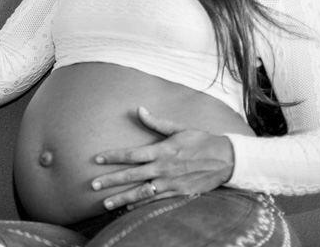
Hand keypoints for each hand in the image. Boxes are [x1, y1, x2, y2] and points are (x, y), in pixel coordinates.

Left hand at [90, 106, 234, 210]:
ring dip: (123, 199)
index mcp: (162, 151)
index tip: (97, 159)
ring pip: (141, 193)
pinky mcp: (179, 193)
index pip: (131, 155)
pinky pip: (156, 201)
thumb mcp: (179, 128)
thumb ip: (156, 122)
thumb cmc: (201, 141)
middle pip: (131, 176)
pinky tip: (129, 210)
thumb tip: (139, 109)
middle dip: (111, 181)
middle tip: (93, 185)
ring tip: (106, 204)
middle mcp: (163, 169)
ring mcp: (171, 183)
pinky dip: (142, 206)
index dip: (113, 157)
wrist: (227, 159)